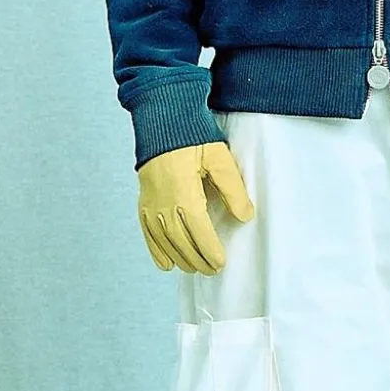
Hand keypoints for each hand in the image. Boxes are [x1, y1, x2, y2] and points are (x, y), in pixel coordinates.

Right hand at [136, 140, 254, 273]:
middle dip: (198, 259)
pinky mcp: (144, 202)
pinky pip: (148, 233)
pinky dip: (156, 251)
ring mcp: (151, 204)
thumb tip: (245, 216)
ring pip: (165, 241)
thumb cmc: (192, 138)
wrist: (162, 121)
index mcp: (184, 194)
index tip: (221, 263)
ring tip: (195, 268)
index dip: (210, 251)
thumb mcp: (220, 159)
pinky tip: (166, 264)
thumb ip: (233, 189)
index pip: (199, 232)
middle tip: (212, 269)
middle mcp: (164, 203)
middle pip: (181, 241)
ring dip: (180, 258)